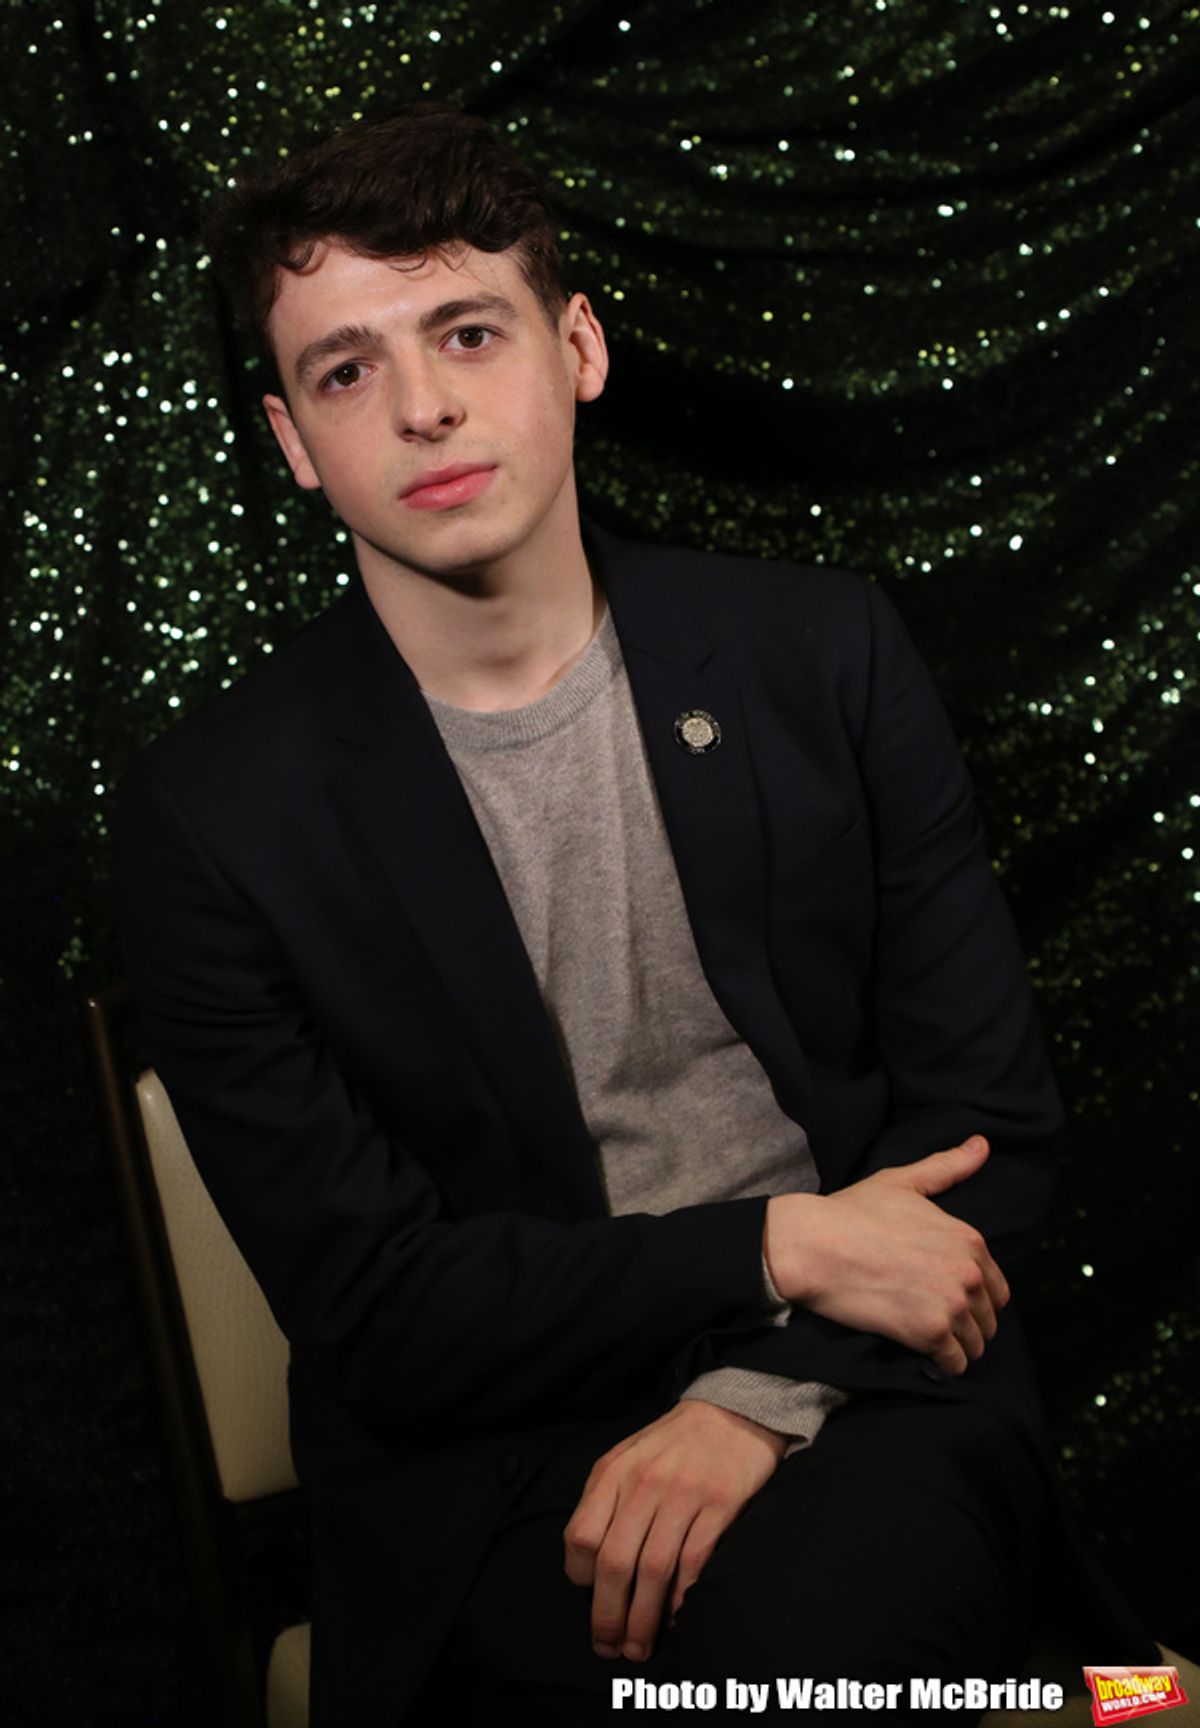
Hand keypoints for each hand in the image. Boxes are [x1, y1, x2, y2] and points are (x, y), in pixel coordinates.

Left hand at [563, 1400, 785, 1661]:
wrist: (731, 1413)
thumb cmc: (673, 1445)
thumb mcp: (627, 1459)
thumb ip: (605, 1501)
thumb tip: (587, 1565)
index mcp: (614, 1473)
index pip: (581, 1535)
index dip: (580, 1576)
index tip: (588, 1596)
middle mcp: (644, 1484)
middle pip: (614, 1561)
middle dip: (607, 1615)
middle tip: (609, 1647)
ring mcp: (683, 1495)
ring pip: (653, 1570)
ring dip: (642, 1619)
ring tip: (639, 1648)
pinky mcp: (720, 1505)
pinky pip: (694, 1562)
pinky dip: (681, 1598)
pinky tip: (675, 1618)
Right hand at [763, 1134, 1008, 1375]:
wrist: (815, 1244)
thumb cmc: (853, 1211)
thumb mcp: (903, 1182)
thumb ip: (947, 1167)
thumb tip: (982, 1144)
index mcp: (969, 1238)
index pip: (996, 1287)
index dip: (975, 1297)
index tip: (947, 1299)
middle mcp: (968, 1271)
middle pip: (989, 1319)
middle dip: (968, 1325)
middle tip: (935, 1323)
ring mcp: (951, 1304)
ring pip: (975, 1345)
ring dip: (957, 1348)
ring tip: (930, 1343)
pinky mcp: (930, 1333)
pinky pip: (955, 1365)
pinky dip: (943, 1366)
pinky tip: (924, 1357)